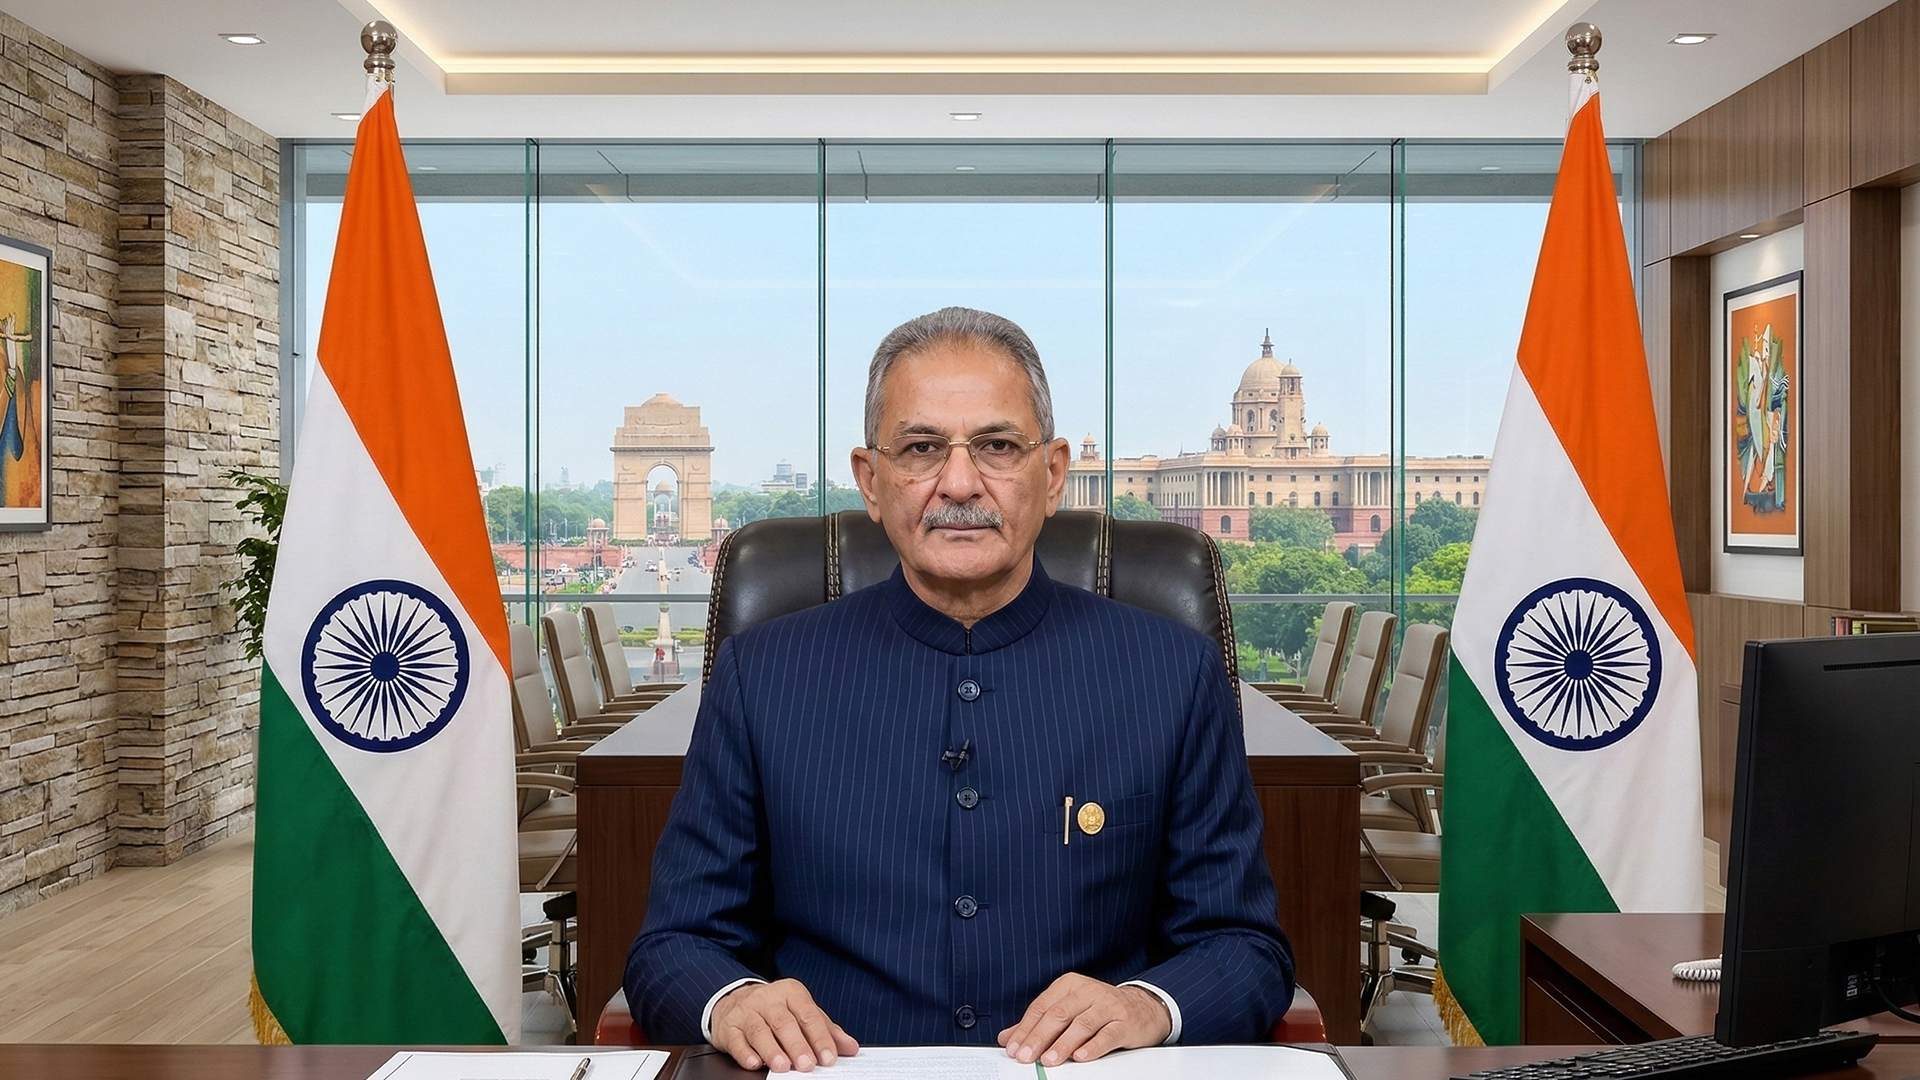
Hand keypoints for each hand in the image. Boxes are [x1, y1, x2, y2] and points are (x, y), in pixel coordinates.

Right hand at [709, 978, 859, 1072]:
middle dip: (797, 1045)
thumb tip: (850, 1048)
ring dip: (771, 1050)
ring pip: (759, 1030)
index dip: (819, 1037)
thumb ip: (825, 1029)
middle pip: (784, 1023)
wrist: (733, 1000)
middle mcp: (768, 999)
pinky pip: (736, 1040)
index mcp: (791, 993)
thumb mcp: (801, 1013)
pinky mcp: (728, 1027)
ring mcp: (746, 1012)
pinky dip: (745, 1053)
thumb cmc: (775, 1010)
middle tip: (808, 1065)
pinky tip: (754, 1064)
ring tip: (782, 1066)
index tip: (828, 1057)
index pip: (809, 1015)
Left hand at [998, 974, 1171, 1065]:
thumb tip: (1008, 1037)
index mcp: (1069, 985)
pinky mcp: (1125, 1021)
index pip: (1041, 1007)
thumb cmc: (1100, 1009)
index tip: (1013, 1048)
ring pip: (1082, 1024)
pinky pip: (1107, 1034)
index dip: (1025, 1028)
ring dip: (1064, 1044)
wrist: (1143, 1007)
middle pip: (1058, 1015)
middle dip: (1039, 1038)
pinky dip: (1093, 1046)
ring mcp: (1107, 1005)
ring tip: (1049, 1060)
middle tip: (1026, 1057)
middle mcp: (1088, 991)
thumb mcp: (1068, 1010)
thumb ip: (1038, 1023)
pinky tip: (1081, 1057)